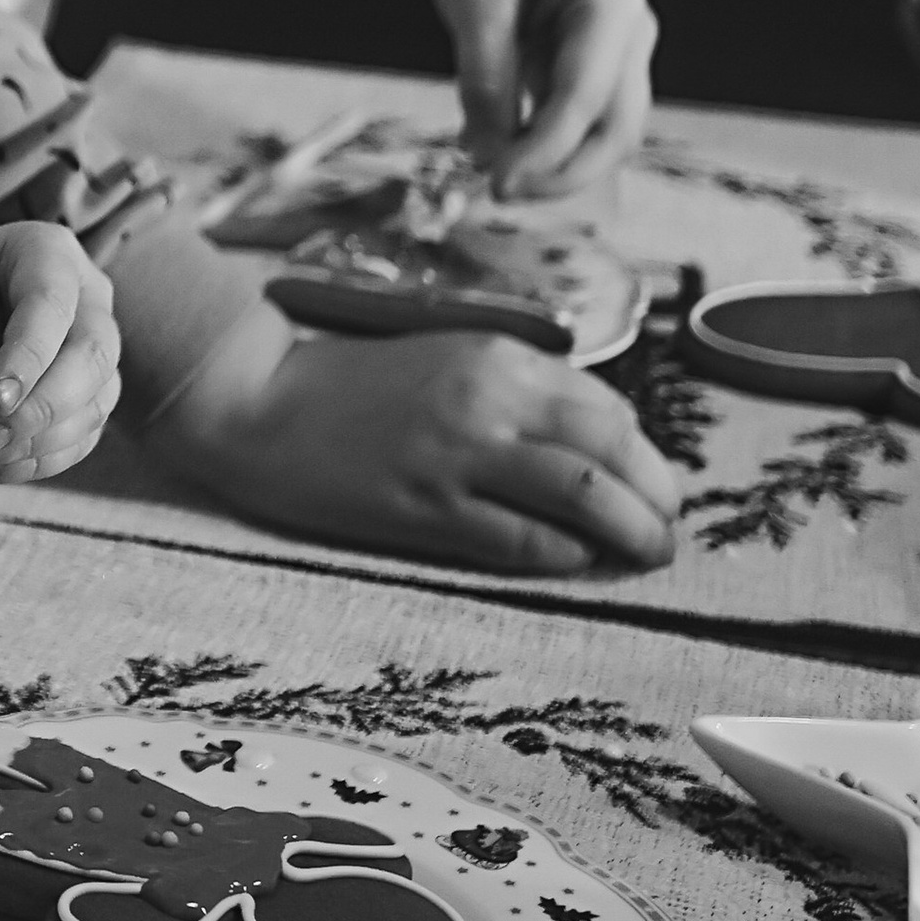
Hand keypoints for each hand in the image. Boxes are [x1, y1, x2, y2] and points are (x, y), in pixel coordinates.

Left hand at [0, 227, 120, 485]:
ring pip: (97, 399)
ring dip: (45, 438)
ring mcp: (96, 347)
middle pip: (93, 354)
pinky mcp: (91, 393)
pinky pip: (86, 432)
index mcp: (46, 251)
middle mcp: (87, 295)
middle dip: (46, 405)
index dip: (29, 358)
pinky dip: (46, 457)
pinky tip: (0, 466)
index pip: (52, 305)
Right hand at [161, 313, 681, 577]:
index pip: (607, 407)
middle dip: (657, 497)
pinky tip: (578, 565)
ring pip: (584, 494)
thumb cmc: (343, 384)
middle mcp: (490, 397)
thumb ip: (508, 392)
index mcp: (496, 356)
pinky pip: (523, 539)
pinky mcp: (427, 506)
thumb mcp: (441, 361)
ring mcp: (459, 453)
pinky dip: (566, 556)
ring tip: (648, 557)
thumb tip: (582, 444)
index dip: (644, 454)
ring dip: (633, 533)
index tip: (652, 486)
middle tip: (667, 531)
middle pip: (613, 450)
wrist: (253, 401)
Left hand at [403, 0, 656, 198]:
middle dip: (562, 170)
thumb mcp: (472, 3)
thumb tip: (493, 156)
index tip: (497, 184)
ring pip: (603, 131)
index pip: (587, 99)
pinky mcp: (590, 60)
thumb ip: (486, 81)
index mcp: (612, 2)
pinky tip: (490, 147)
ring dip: (554, 162)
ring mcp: (616, 46)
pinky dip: (541, 140)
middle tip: (498, 193)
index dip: (545, 151)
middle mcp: (629, 27)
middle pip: (616, 128)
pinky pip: (577, 116)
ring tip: (488, 174)